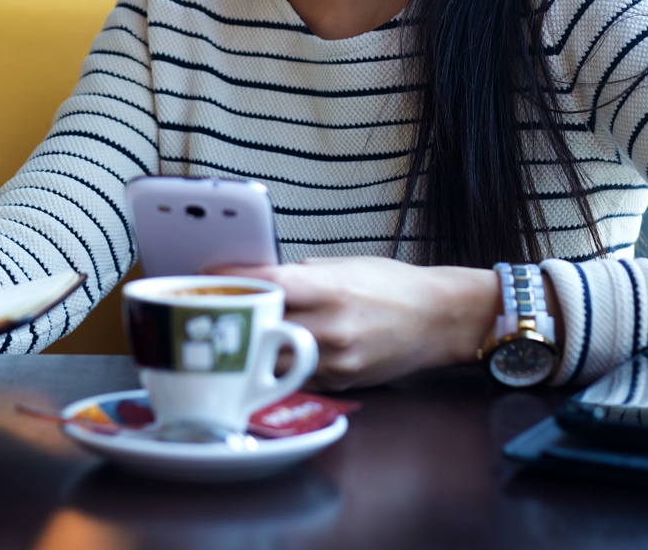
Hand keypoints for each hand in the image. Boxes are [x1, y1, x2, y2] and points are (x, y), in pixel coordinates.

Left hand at [207, 256, 501, 390]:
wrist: (439, 318)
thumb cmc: (392, 285)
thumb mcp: (344, 265)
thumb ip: (300, 274)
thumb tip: (258, 279)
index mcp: (329, 288)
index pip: (267, 283)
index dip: (231, 280)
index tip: (207, 277)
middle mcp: (329, 326)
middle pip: (260, 327)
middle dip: (233, 319)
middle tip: (210, 310)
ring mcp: (334, 359)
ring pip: (271, 359)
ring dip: (250, 348)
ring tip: (232, 335)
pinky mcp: (339, 382)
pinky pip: (295, 376)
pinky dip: (278, 366)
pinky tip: (267, 355)